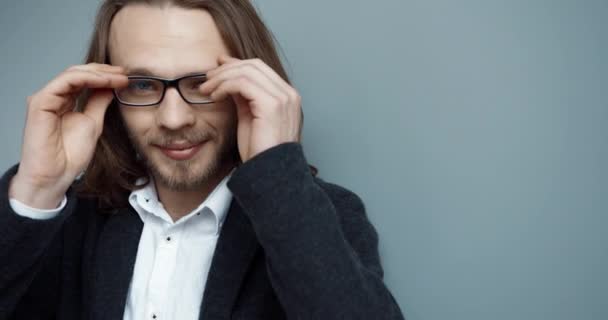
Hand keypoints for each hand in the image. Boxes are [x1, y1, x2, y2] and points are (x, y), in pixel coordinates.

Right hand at [9, 63, 127, 208]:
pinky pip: (65, 82)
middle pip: (78, 73)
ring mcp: (45, 98)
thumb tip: (110, 86)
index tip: (126, 77)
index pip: (83, 79)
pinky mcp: (40, 103)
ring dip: (99, 74)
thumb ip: (99, 102)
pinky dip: (88, 79)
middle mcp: (52, 97)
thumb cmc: (70, 154)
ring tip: (119, 77)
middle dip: (104, 71)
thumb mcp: (93, 122)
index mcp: (62, 101)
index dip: (105, 75)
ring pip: (72, 74)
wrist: (57, 175)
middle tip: (125, 72)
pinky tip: (105, 82)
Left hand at [200, 55, 301, 161]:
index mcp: (287, 96)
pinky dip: (225, 85)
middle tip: (207, 79)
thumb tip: (229, 79)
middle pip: (254, 65)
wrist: (269, 173)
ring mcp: (283, 98)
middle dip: (227, 69)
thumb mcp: (250, 118)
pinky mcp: (272, 104)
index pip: (260, 68)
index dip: (236, 65)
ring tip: (207, 89)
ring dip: (222, 77)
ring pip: (247, 71)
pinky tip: (215, 96)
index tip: (217, 68)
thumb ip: (244, 98)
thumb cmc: (260, 152)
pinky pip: (243, 83)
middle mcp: (289, 94)